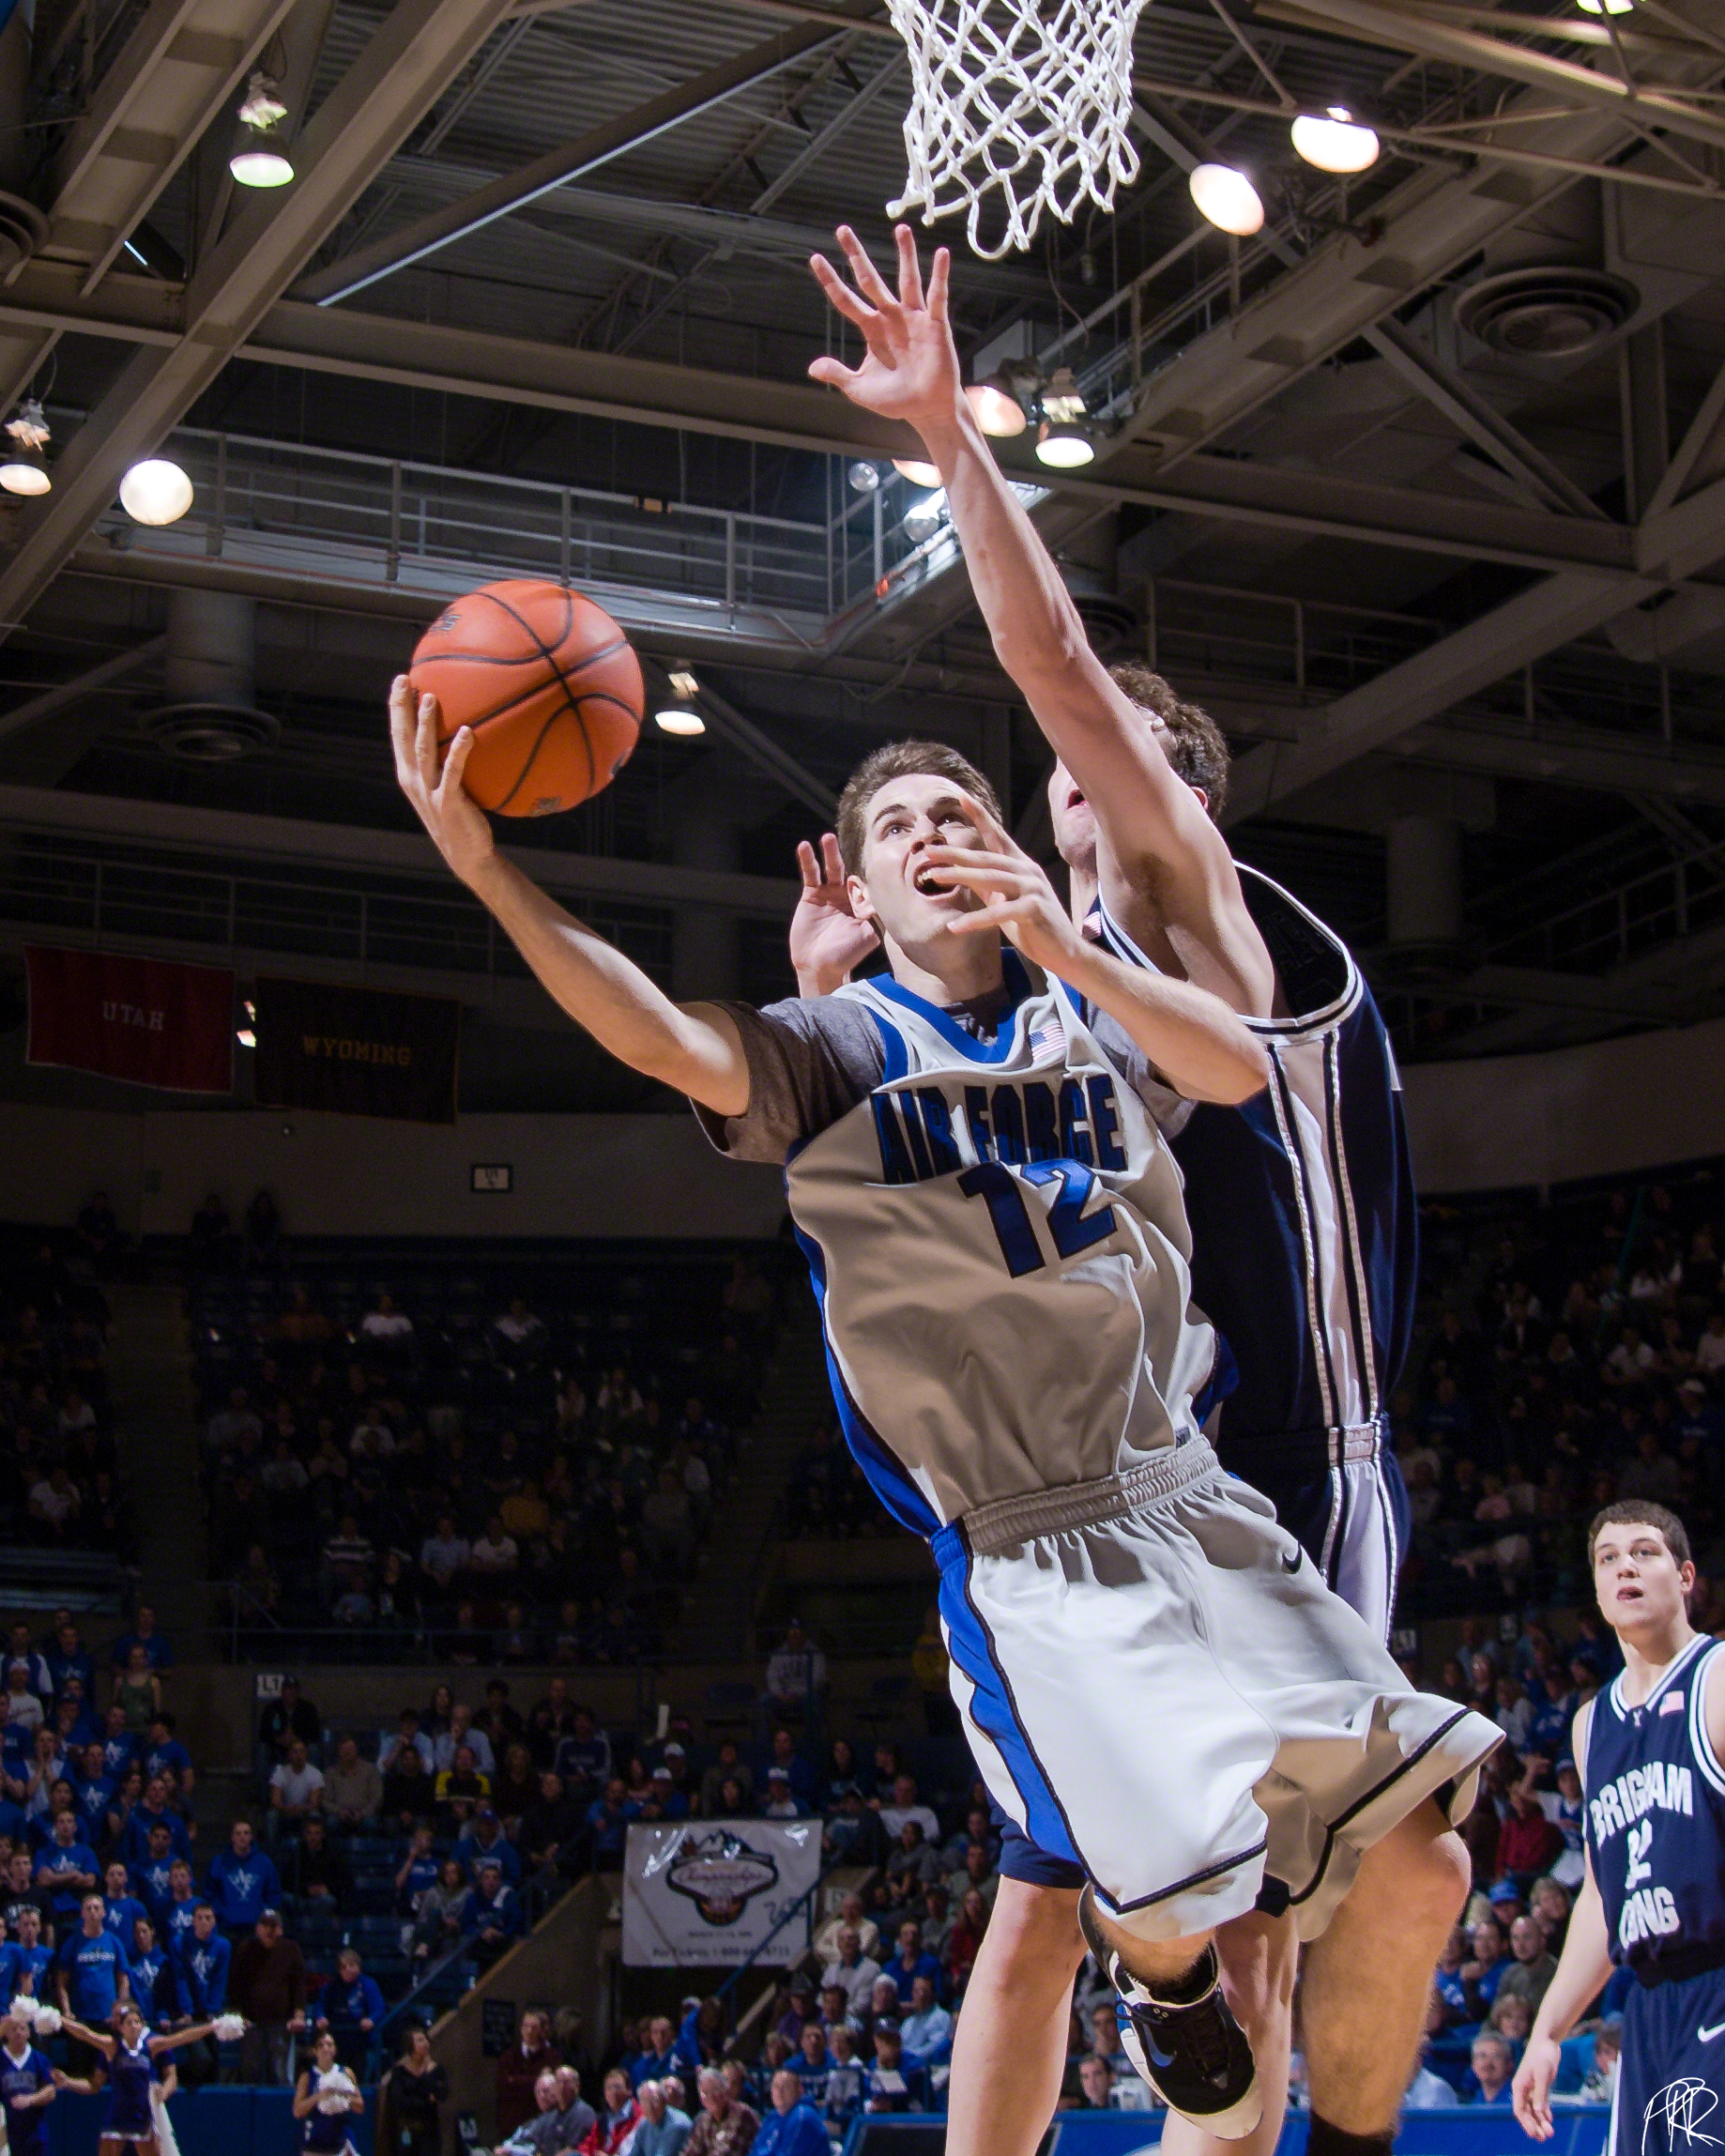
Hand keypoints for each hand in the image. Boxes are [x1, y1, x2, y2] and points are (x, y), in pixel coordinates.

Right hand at [389, 676, 495, 889]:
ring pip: (424, 751)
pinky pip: (453, 772)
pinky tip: (468, 733)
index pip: (398, 735)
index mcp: (409, 774)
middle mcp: (414, 781)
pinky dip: (459, 751)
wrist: (467, 854)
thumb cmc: (461, 816)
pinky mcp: (448, 802)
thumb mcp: (447, 786)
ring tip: (431, 698)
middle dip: (402, 707)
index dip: (397, 708)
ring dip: (426, 724)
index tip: (401, 680)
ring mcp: (429, 792)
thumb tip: (467, 727)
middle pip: (403, 738)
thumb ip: (448, 760)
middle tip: (405, 679)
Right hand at [790, 834, 877, 993]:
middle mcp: (847, 897)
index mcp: (864, 906)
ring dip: (830, 853)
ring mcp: (829, 895)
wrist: (819, 967)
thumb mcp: (868, 936)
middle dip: (851, 859)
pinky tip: (804, 847)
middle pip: (850, 871)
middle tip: (850, 842)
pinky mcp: (811, 896)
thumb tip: (880, 897)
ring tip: (827, 837)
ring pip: (831, 869)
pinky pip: (810, 875)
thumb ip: (875, 916)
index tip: (864, 891)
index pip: (869, 886)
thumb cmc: (846, 955)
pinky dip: (807, 860)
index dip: (868, 885)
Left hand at [808, 226, 962, 438]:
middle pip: (870, 279)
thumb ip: (839, 375)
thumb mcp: (860, 390)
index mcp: (871, 329)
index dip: (831, 281)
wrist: (927, 410)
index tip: (815, 258)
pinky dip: (940, 275)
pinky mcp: (935, 323)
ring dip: (904, 254)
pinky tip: (941, 254)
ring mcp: (913, 318)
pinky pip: (936, 295)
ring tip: (900, 228)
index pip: (846, 300)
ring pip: (906, 279)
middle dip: (856, 255)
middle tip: (842, 229)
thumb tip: (812, 368)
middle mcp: (890, 317)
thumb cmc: (896, 400)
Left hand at [923, 794, 1081, 976]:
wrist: (1065, 952)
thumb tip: (960, 872)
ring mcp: (1033, 888)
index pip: (998, 836)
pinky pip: (1000, 912)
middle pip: (986, 858)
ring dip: (959, 877)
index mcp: (1021, 866)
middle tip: (928, 850)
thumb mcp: (1005, 902)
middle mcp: (1027, 871)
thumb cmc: (1034, 926)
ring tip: (933, 878)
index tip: (962, 797)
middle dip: (955, 853)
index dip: (981, 816)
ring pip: (991, 879)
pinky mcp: (1035, 910)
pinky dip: (976, 920)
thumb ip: (987, 886)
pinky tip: (955, 926)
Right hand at [1513, 2034, 1560, 2138]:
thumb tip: (1539, 2112)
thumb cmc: (1542, 2055)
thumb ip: (1540, 2093)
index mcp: (1519, 2086)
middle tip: (1544, 2138)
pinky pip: (1540, 2102)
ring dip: (1540, 2121)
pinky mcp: (1540, 2085)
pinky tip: (1550, 2119)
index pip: (1520, 2110)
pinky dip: (1544, 2112)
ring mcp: (1531, 2087)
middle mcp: (1523, 2089)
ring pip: (1534, 2109)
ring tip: (1550, 2132)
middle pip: (1527, 2112)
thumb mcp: (1542, 2074)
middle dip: (1534, 2125)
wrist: (1547, 2041)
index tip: (1535, 2134)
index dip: (1526, 2124)